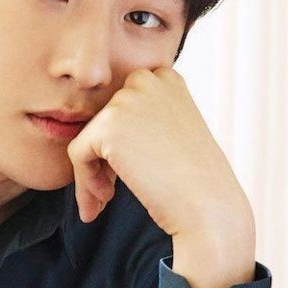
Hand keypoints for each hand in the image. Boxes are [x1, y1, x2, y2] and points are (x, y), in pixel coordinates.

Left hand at [66, 66, 252, 236]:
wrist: (210, 208)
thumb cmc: (196, 181)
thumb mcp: (173, 134)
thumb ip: (142, 122)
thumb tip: (98, 133)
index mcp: (166, 79)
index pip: (122, 105)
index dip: (120, 141)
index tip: (128, 170)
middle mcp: (146, 81)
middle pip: (102, 119)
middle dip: (102, 156)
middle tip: (111, 190)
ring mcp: (126, 101)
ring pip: (87, 137)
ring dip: (91, 171)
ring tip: (105, 200)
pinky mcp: (107, 126)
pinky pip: (76, 153)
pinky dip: (84, 181)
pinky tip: (105, 200)